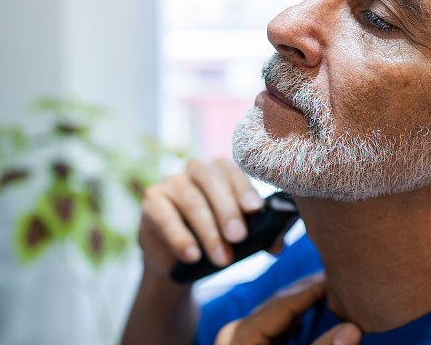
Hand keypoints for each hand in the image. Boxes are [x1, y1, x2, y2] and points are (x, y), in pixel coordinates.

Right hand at [138, 157, 267, 277]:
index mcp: (221, 170)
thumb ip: (259, 236)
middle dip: (227, 210)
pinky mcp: (151, 201)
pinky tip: (193, 256)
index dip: (244, 189)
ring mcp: (171, 182)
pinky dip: (181, 238)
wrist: (178, 259)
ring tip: (223, 260)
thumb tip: (278, 246)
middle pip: (212, 181)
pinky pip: (166, 217)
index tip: (255, 210)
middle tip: (239, 237)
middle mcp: (196, 169)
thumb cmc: (216, 238)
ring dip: (209, 232)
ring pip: (192, 201)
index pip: (234, 171)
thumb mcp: (237, 236)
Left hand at [214, 272, 361, 344]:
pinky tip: (302, 321)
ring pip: (270, 315)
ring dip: (297, 306)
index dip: (312, 290)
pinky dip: (286, 324)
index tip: (336, 277)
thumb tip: (353, 329)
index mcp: (241, 336)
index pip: (283, 304)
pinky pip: (265, 330)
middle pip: (275, 305)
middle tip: (334, 279)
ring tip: (324, 295)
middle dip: (305, 292)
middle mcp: (233, 334)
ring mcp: (234, 343)